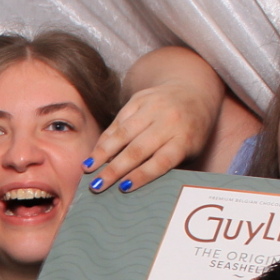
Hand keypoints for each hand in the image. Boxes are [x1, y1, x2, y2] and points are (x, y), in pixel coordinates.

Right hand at [84, 80, 221, 195]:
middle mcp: (169, 122)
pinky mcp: (139, 99)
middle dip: (114, 169)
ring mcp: (153, 108)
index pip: (161, 161)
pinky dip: (105, 138)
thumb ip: (168, 165)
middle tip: (97, 186)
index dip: (141, 175)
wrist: (192, 91)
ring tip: (87, 168)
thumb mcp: (189, 150)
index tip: (123, 188)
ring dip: (102, 153)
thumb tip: (135, 185)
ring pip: (123, 134)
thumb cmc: (190, 131)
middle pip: (138, 149)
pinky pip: (118, 122)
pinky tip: (94, 152)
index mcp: (184, 139)